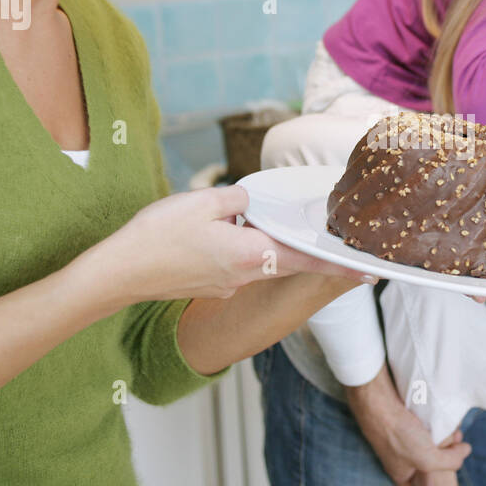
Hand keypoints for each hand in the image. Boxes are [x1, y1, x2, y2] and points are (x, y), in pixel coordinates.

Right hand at [80, 185, 369, 307]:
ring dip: (269, 246)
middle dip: (313, 255)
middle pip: (289, 262)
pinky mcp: (208, 286)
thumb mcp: (203, 202)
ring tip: (266, 227)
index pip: (308, 259)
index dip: (339, 263)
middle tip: (344, 253)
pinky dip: (242, 251)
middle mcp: (245, 275)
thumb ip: (239, 199)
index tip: (368, 270)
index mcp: (251, 254)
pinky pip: (237, 266)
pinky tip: (225, 234)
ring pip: (260, 262)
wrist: (118, 273)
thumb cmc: (157, 237)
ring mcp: (226, 285)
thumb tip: (251, 202)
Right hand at [346, 366, 471, 485]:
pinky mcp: (401, 423)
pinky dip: (431, 421)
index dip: (444, 469)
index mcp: (402, 475)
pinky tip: (438, 415)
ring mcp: (400, 441)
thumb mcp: (429, 459)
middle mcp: (400, 460)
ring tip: (451, 425)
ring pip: (428, 440)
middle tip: (456, 437)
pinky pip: (422, 425)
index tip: (453, 456)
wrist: (378, 406)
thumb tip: (466, 450)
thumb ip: (451, 460)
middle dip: (447, 448)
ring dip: (441, 433)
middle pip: (431, 457)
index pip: (427, 480)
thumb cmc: (399, 437)